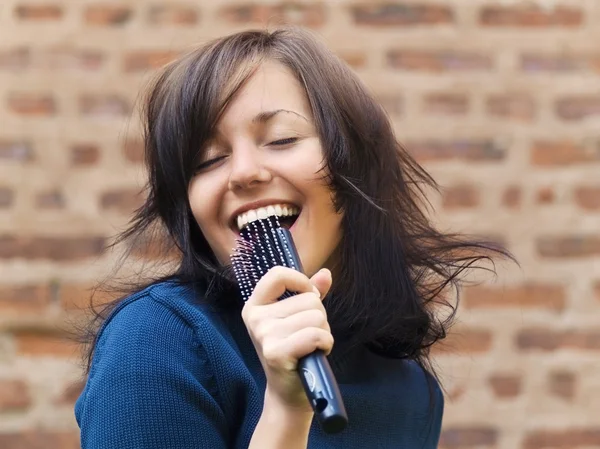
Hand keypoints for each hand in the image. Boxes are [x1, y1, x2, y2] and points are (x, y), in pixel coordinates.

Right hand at [241, 266, 332, 412]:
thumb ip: (310, 293)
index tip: (309, 296)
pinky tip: (316, 353)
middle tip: (307, 336)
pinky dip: (325, 343)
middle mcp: (255, 317)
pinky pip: (316, 335)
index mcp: (256, 304)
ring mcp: (264, 334)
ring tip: (310, 346)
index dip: (301, 281)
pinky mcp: (275, 352)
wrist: (289, 392)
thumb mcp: (298, 318)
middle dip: (319, 317)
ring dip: (323, 332)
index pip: (278, 274)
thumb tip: (325, 274)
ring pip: (316, 316)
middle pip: (309, 298)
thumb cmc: (295, 351)